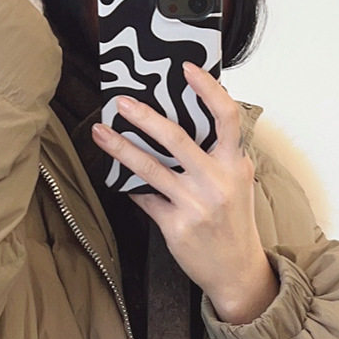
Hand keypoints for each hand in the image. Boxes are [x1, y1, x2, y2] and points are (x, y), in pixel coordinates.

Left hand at [92, 63, 280, 325]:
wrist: (237, 271)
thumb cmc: (234, 221)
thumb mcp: (238, 182)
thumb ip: (219, 153)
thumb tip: (182, 120)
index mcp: (234, 164)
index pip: (227, 117)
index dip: (208, 89)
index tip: (187, 68)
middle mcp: (216, 181)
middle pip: (176, 138)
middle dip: (144, 116)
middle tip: (120, 101)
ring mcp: (195, 204)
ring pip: (149, 167)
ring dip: (120, 147)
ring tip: (100, 131)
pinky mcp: (176, 225)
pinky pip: (144, 197)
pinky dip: (129, 185)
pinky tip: (116, 176)